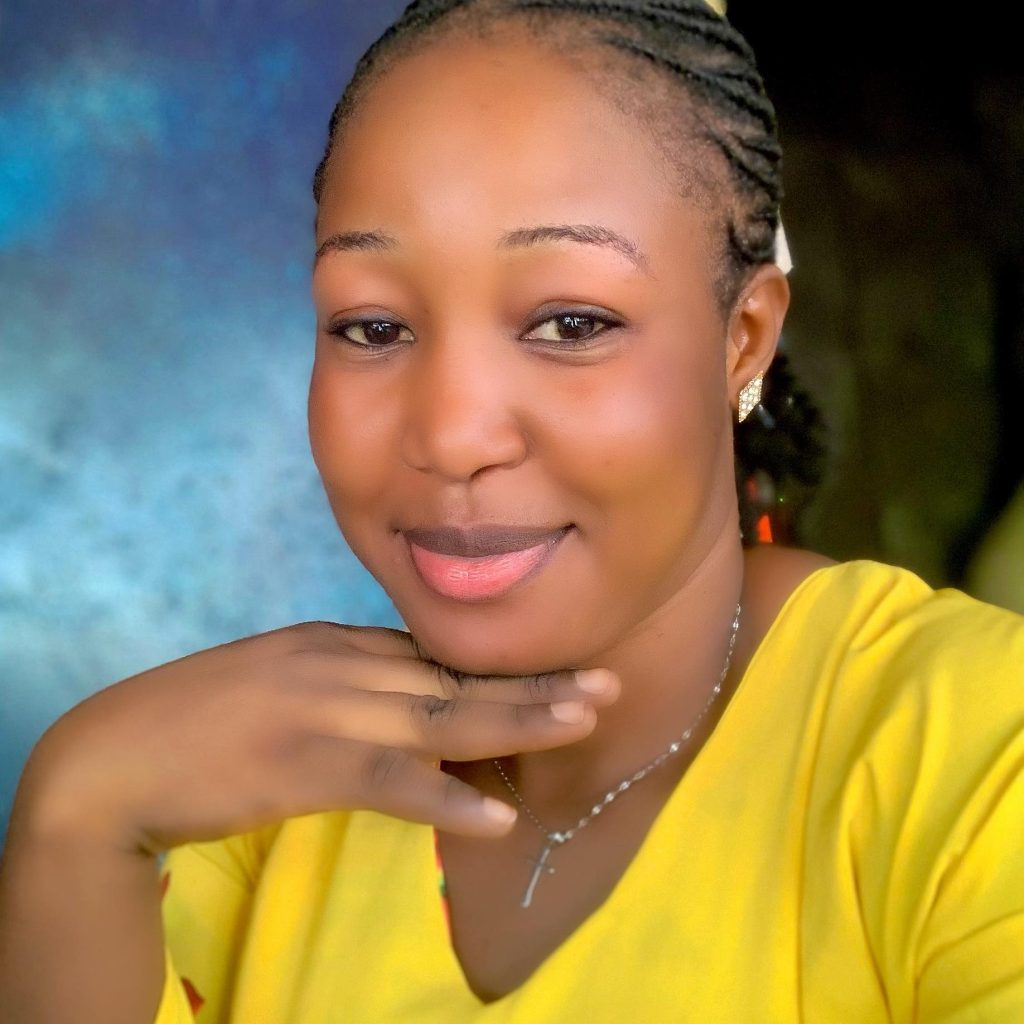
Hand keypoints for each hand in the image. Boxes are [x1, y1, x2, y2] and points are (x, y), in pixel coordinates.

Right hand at [19, 621, 619, 855]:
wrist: (115, 755)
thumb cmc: (197, 719)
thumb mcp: (282, 678)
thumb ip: (345, 681)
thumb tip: (406, 697)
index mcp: (337, 641)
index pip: (435, 652)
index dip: (502, 668)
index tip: (562, 670)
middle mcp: (344, 665)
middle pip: (456, 673)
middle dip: (535, 678)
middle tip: (607, 679)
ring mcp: (328, 711)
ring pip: (443, 714)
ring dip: (520, 718)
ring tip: (587, 717)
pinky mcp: (306, 766)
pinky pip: (392, 781)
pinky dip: (447, 794)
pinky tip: (497, 814)